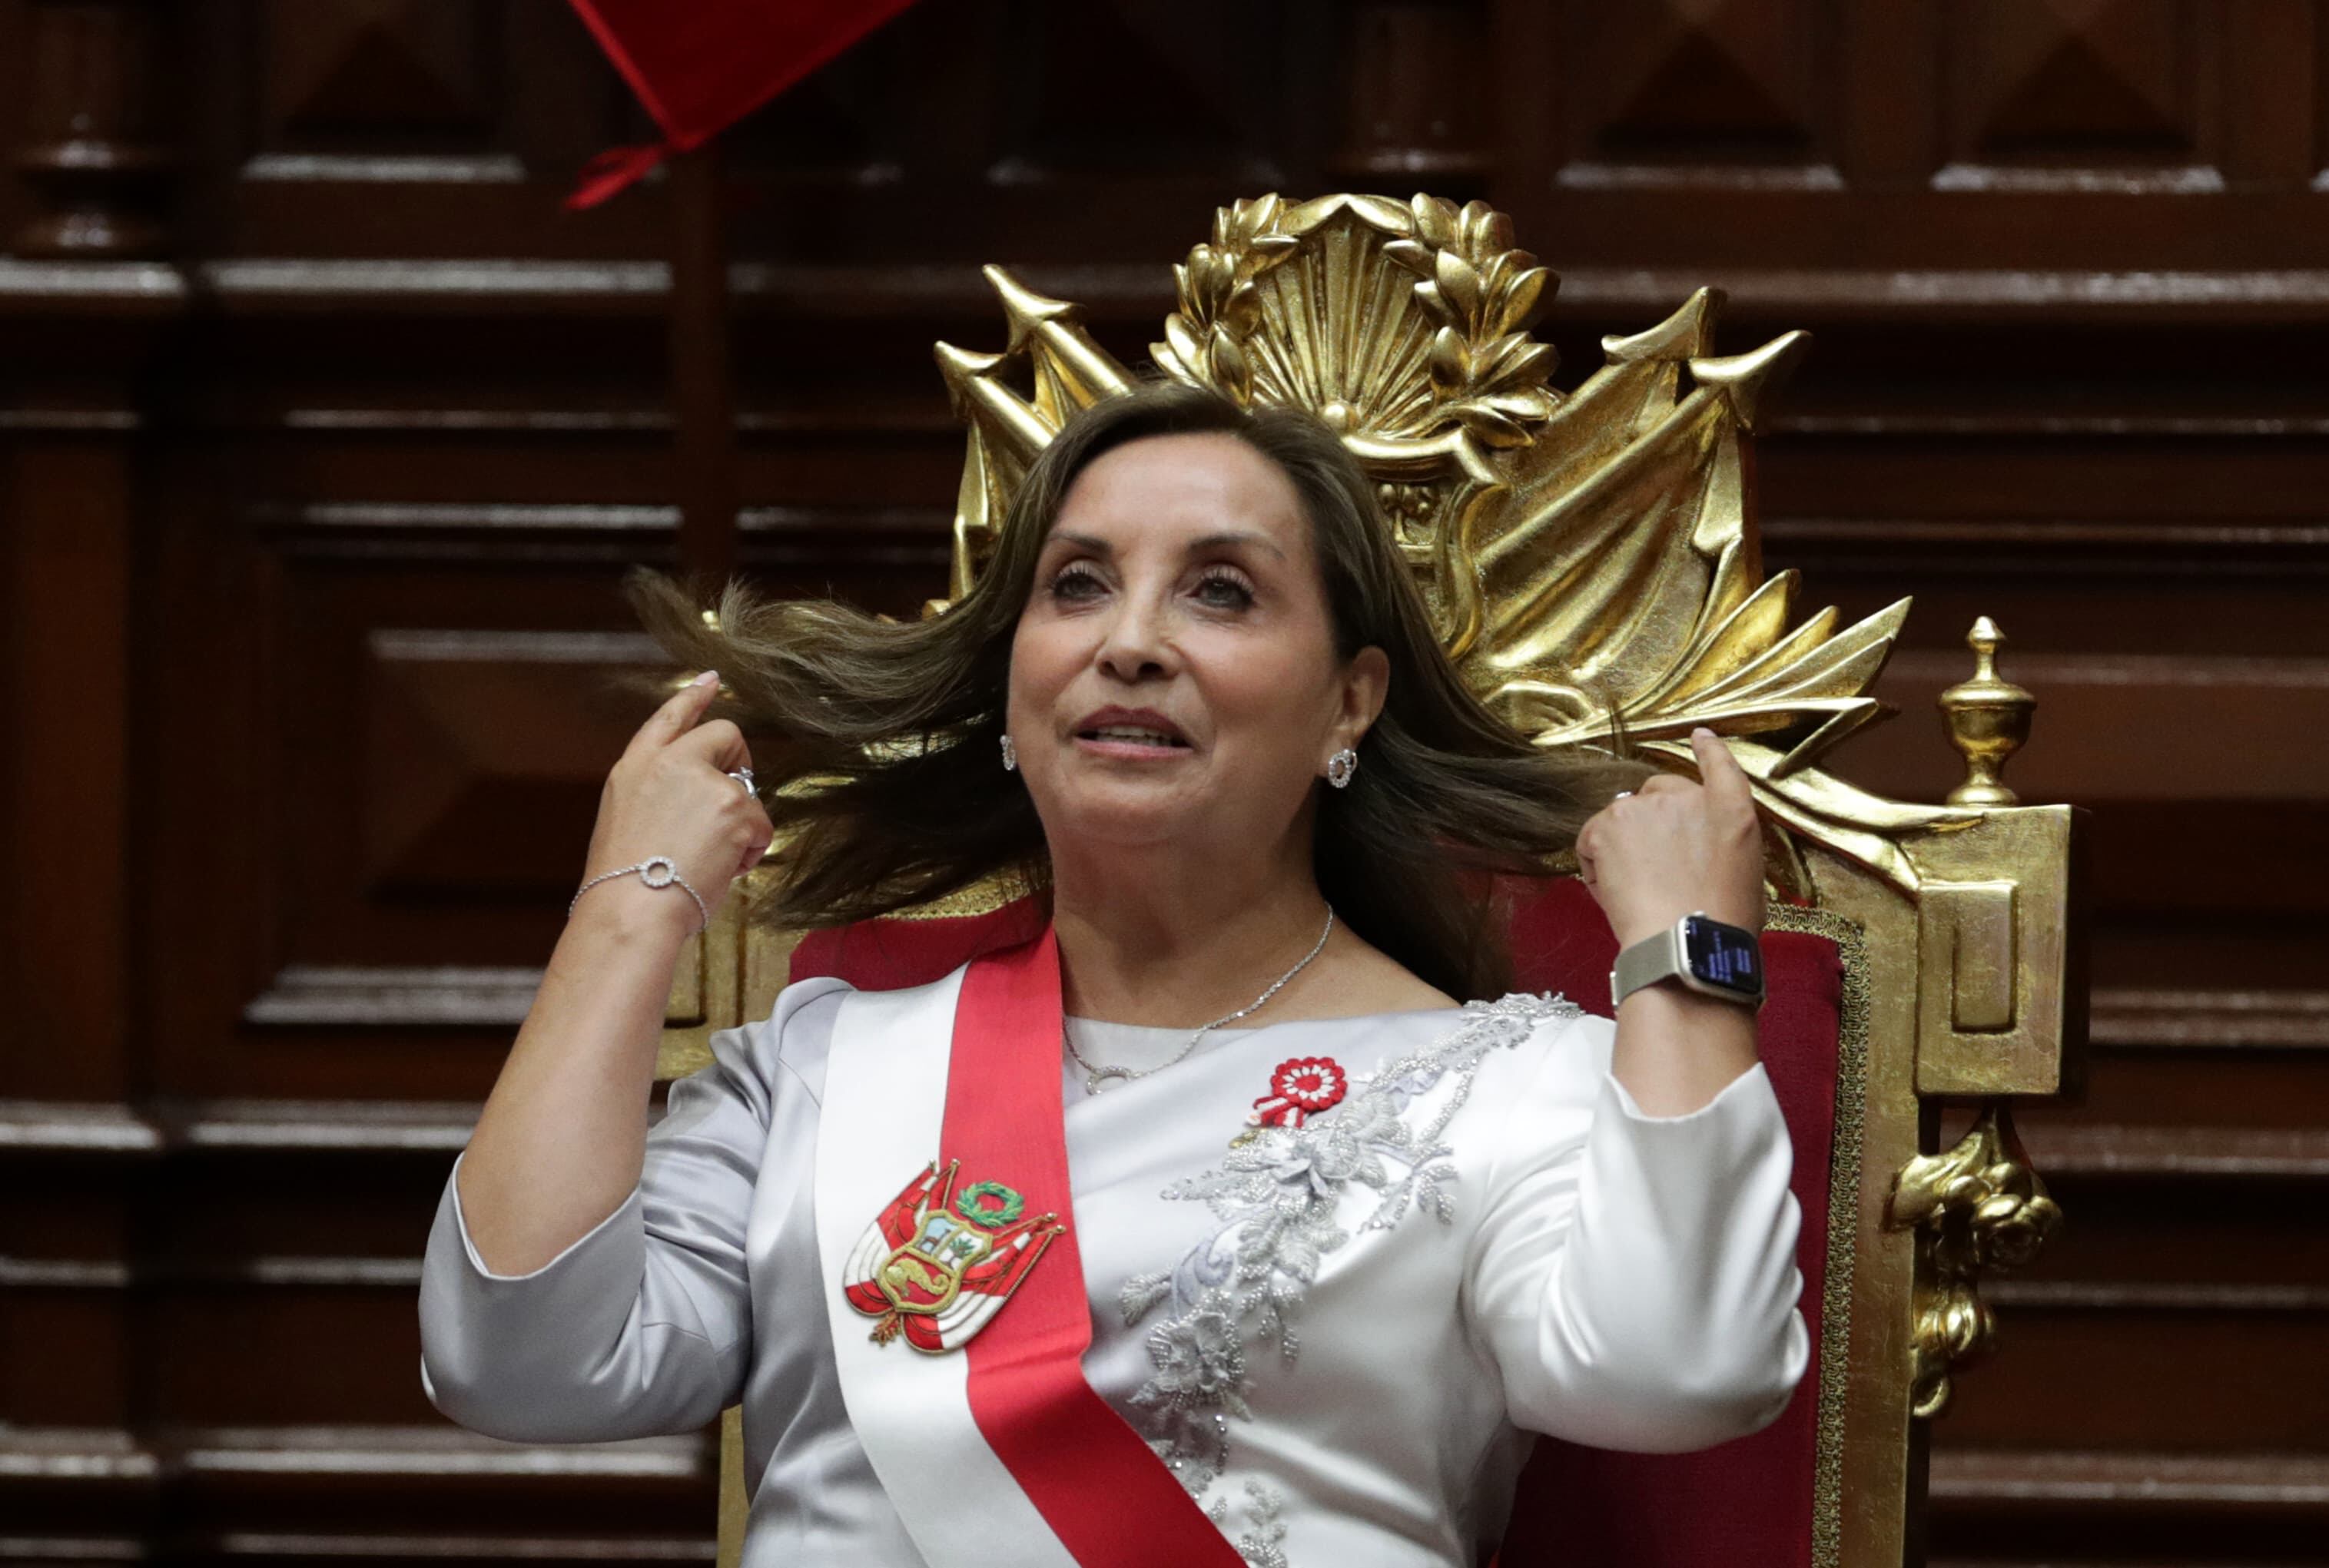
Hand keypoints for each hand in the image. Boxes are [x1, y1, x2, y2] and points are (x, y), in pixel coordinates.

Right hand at [576, 670, 773, 934]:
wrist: (630, 909)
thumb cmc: (626, 883)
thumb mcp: (627, 821)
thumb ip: (661, 794)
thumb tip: (699, 799)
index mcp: (636, 767)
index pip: (668, 718)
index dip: (693, 698)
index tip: (712, 680)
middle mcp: (670, 763)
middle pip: (724, 734)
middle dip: (738, 762)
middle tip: (733, 801)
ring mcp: (706, 781)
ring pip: (747, 792)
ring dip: (740, 826)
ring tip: (709, 859)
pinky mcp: (735, 807)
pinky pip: (762, 825)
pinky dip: (752, 849)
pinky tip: (723, 867)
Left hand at [1575, 727, 1765, 948]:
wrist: (1688, 940)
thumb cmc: (1723, 923)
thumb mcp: (1748, 873)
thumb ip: (1725, 841)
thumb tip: (1699, 845)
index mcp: (1732, 808)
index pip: (1719, 764)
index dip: (1707, 749)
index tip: (1699, 737)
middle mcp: (1686, 796)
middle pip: (1658, 793)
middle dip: (1653, 820)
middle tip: (1655, 867)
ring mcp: (1643, 806)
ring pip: (1621, 816)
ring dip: (1623, 843)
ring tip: (1637, 888)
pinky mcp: (1606, 824)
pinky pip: (1591, 839)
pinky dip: (1595, 863)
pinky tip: (1615, 892)